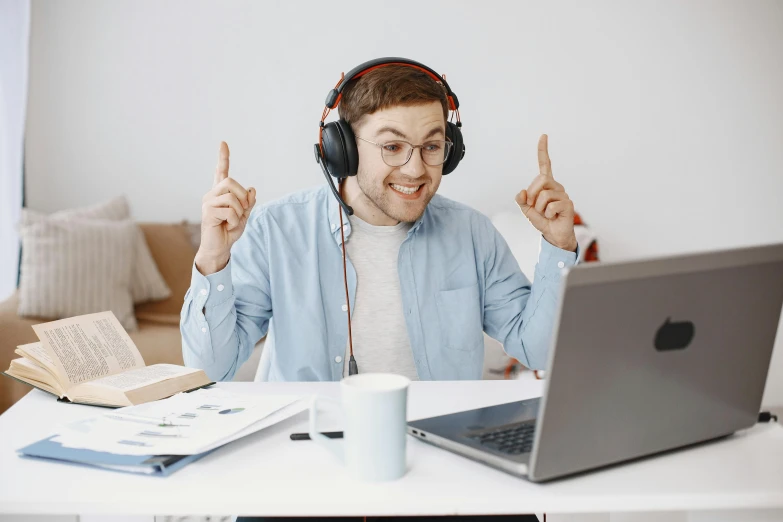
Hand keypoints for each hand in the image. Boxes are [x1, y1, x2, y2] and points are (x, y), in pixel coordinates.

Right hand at [195, 141, 256, 274]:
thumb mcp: (244, 215)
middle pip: (231, 182)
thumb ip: (248, 203)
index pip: (221, 172)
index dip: (223, 158)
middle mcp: (212, 194)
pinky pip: (230, 211)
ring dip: (239, 211)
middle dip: (242, 197)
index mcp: (220, 193)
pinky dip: (235, 220)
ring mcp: (208, 202)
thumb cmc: (229, 231)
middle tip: (242, 211)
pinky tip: (227, 225)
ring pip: (232, 197)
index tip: (223, 143)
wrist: (220, 248)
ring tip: (233, 221)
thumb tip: (252, 189)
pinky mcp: (208, 212)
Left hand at [515, 134, 577, 251]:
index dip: (543, 151)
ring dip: (538, 208)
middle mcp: (556, 186)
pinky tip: (553, 217)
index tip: (543, 136)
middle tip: (533, 206)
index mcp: (546, 185)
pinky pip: (550, 206)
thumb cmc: (542, 220)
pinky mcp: (568, 204)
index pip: (545, 164)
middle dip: (531, 195)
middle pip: (540, 180)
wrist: (554, 235)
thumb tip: (521, 192)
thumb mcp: (526, 210)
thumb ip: (521, 201)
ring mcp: (563, 195)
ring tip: (545, 214)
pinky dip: (547, 215)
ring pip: (543, 195)